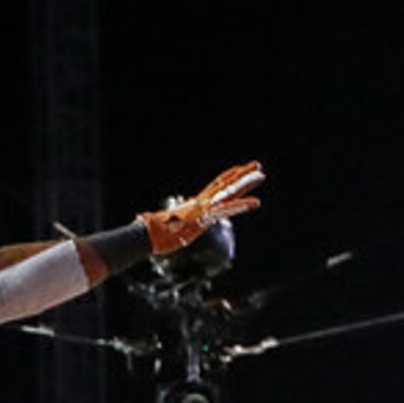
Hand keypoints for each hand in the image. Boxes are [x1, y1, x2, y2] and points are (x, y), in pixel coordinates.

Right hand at [139, 162, 264, 254]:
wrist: (147, 236)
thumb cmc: (151, 234)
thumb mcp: (160, 227)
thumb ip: (157, 221)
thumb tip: (142, 219)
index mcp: (193, 205)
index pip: (214, 187)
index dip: (228, 178)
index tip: (239, 170)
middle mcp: (200, 203)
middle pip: (225, 185)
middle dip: (241, 176)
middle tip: (257, 166)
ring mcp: (203, 209)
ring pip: (228, 192)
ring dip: (246, 184)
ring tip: (261, 175)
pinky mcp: (205, 218)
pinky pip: (227, 210)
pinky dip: (242, 205)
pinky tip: (256, 202)